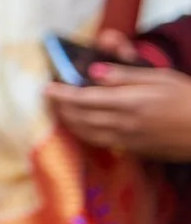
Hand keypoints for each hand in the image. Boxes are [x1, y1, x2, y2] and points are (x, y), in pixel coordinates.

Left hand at [46, 61, 190, 162]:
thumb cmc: (188, 98)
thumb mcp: (159, 78)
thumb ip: (124, 76)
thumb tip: (93, 72)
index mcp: (129, 103)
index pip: (82, 99)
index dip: (60, 93)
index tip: (46, 87)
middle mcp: (124, 124)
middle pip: (79, 118)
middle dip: (60, 108)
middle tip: (51, 97)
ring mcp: (128, 140)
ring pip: (86, 134)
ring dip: (69, 122)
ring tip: (61, 110)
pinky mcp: (134, 151)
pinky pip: (101, 142)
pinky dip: (85, 133)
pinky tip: (84, 125)